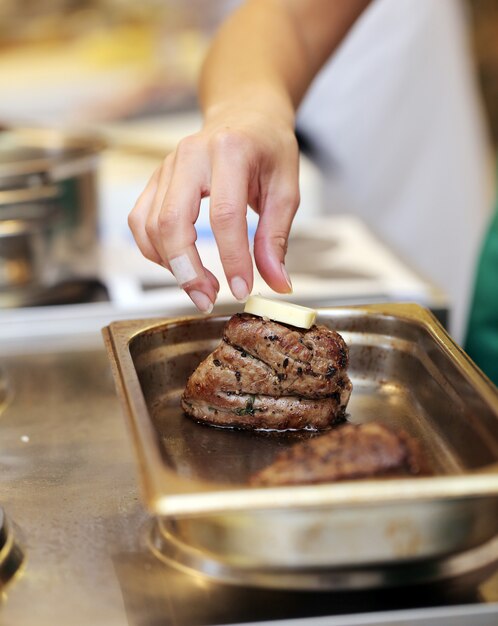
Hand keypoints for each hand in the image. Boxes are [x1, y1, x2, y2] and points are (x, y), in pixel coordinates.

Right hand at [128, 105, 299, 311]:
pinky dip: (155, 250)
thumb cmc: (268, 147)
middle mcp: (191, 155)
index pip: (224, 215)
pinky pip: (140, 221)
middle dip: (187, 270)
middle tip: (207, 299)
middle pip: (172, 222)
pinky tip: (179, 264)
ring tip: (200, 286)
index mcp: (230, 151)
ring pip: (151, 225)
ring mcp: (167, 166)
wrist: (244, 114)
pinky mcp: (155, 179)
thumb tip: (275, 283)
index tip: (241, 289)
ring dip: (171, 266)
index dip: (231, 259)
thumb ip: (276, 238)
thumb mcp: (286, 189)